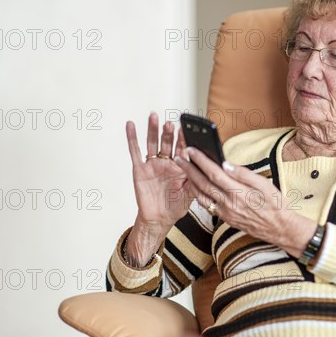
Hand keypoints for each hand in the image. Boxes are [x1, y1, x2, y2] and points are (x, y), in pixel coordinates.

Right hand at [126, 112, 190, 228]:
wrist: (159, 220)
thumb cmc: (176, 207)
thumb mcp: (191, 193)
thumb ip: (196, 180)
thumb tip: (205, 168)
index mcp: (180, 166)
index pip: (183, 148)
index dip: (183, 139)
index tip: (186, 128)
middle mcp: (166, 162)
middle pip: (167, 142)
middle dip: (168, 132)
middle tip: (170, 122)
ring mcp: (152, 164)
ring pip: (152, 143)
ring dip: (153, 130)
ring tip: (154, 116)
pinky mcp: (140, 169)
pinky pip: (135, 151)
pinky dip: (132, 138)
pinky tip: (131, 125)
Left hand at [174, 147, 315, 257]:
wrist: (279, 228)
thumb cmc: (275, 204)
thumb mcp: (265, 185)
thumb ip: (244, 174)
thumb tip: (227, 164)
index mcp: (239, 193)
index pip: (214, 173)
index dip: (200, 160)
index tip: (191, 150)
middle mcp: (229, 204)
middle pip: (203, 184)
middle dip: (189, 169)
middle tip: (179, 157)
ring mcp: (226, 213)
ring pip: (201, 196)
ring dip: (190, 181)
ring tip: (183, 169)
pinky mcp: (225, 219)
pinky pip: (207, 205)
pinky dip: (198, 194)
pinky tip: (196, 186)